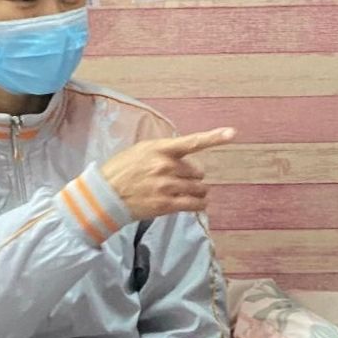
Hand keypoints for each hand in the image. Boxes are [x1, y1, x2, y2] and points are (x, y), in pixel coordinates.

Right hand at [100, 129, 236, 220]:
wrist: (105, 195)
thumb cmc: (122, 170)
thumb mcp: (141, 150)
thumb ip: (164, 151)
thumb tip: (185, 157)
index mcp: (160, 149)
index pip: (192, 142)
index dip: (214, 137)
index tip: (232, 133)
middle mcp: (166, 166)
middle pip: (198, 171)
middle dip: (193, 176)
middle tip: (179, 180)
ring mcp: (167, 186)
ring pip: (200, 188)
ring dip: (198, 191)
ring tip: (186, 193)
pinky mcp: (167, 205)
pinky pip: (195, 204)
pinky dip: (199, 204)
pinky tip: (197, 204)